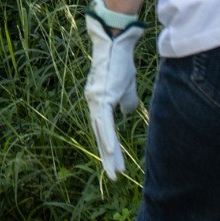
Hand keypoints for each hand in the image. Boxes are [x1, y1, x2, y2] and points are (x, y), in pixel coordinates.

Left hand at [85, 1, 144, 177]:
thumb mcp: (126, 87)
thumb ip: (126, 101)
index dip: (108, 148)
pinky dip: (107, 137)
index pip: (103, 130)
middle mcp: (93, 103)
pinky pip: (104, 122)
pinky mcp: (100, 97)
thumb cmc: (120, 63)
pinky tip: (110, 151)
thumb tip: (126, 113)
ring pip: (101, 133)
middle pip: (100, 135)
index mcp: (98, 103)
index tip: (114, 165)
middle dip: (107, 158)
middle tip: (113, 176)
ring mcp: (95, 101)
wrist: (116, 44)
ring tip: (114, 171)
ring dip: (108, 154)